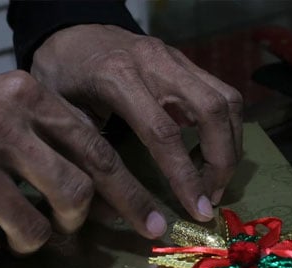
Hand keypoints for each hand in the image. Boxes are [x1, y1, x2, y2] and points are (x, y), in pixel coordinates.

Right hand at [0, 71, 165, 260]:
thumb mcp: (14, 105)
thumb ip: (61, 136)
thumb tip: (113, 195)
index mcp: (26, 96)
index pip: (96, 150)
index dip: (129, 193)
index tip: (150, 223)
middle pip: (73, 193)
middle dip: (77, 220)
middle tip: (67, 226)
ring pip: (33, 231)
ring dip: (30, 240)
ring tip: (13, 226)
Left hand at [30, 24, 242, 221]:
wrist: (70, 34)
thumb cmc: (60, 79)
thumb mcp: (60, 118)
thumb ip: (87, 156)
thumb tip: (114, 209)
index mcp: (117, 78)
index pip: (164, 133)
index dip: (185, 176)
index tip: (199, 210)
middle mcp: (155, 62)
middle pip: (211, 110)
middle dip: (222, 161)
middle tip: (211, 198)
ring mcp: (176, 58)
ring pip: (227, 99)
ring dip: (231, 144)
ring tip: (214, 179)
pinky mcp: (187, 62)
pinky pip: (222, 93)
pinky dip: (225, 127)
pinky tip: (208, 151)